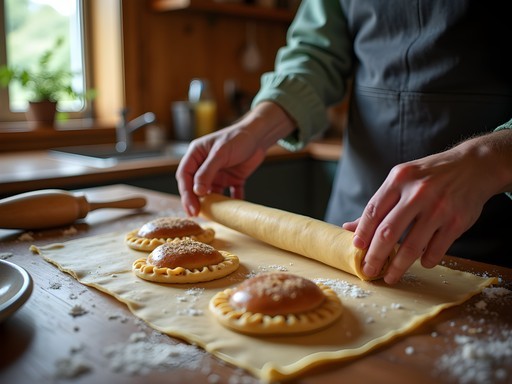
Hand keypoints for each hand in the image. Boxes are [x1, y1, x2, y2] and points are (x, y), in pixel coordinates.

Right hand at [176, 102, 295, 215]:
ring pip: (211, 193)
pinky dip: (231, 203)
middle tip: (196, 214)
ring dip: (211, 204)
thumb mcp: (220, 153)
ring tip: (212, 216)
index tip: (191, 206)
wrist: (260, 136)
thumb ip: (207, 172)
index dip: (186, 192)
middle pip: (195, 186)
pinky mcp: (232, 179)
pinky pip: (230, 194)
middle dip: (195, 201)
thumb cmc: (238, 137)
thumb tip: (197, 192)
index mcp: (196, 155)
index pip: (185, 175)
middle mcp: (205, 165)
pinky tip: (233, 212)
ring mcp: (218, 173)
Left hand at [343, 130, 511, 283]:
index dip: (362, 233)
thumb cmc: (429, 176)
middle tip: (369, 270)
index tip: (357, 249)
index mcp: (399, 179)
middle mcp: (417, 192)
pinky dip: (426, 261)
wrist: (474, 165)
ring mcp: (439, 207)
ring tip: (391, 276)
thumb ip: (378, 205)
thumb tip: (349, 228)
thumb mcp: (401, 180)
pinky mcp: (457, 221)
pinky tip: (421, 263)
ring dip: (398, 266)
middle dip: (375, 256)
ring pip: (412, 246)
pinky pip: (436, 250)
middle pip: (388, 232)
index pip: (373, 211)